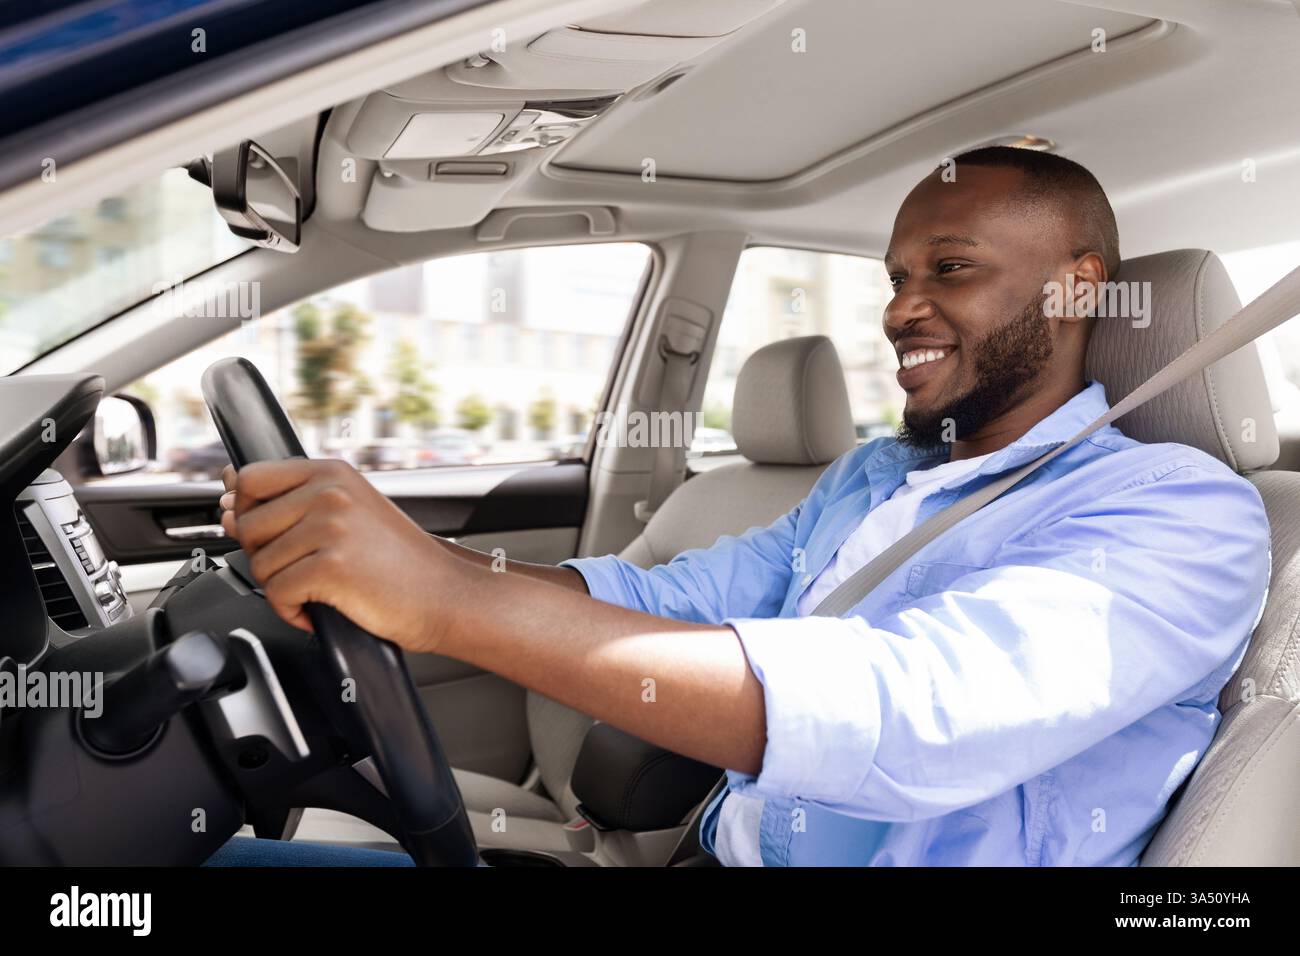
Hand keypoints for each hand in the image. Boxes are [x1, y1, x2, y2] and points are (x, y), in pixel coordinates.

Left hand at [219, 458, 457, 650]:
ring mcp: (330, 527)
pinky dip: (293, 612)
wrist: (446, 595)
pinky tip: (321, 609)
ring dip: (283, 588)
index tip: (269, 532)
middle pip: (248, 526)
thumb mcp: (349, 513)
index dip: (248, 511)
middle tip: (307, 569)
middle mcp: (330, 492)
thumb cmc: (400, 562)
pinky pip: (277, 594)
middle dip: (268, 557)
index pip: (251, 477)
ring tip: (321, 589)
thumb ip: (291, 502)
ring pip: (260, 564)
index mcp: (332, 472)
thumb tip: (228, 499)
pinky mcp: (331, 567)